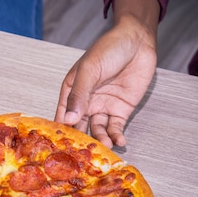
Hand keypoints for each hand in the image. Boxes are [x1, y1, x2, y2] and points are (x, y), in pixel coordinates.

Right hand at [55, 16, 156, 147]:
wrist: (138, 40)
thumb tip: (68, 119)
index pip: (62, 115)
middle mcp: (86, 102)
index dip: (60, 131)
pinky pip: (115, 127)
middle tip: (83, 156)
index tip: (59, 147)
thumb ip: (79, 95)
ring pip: (98, 130)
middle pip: (79, 127)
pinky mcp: (121, 110)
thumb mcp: (90, 70)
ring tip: (105, 148)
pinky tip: (119, 142)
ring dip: (101, 140)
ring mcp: (103, 106)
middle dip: (81, 141)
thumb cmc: (108, 49)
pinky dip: (116, 136)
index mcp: (72, 91)